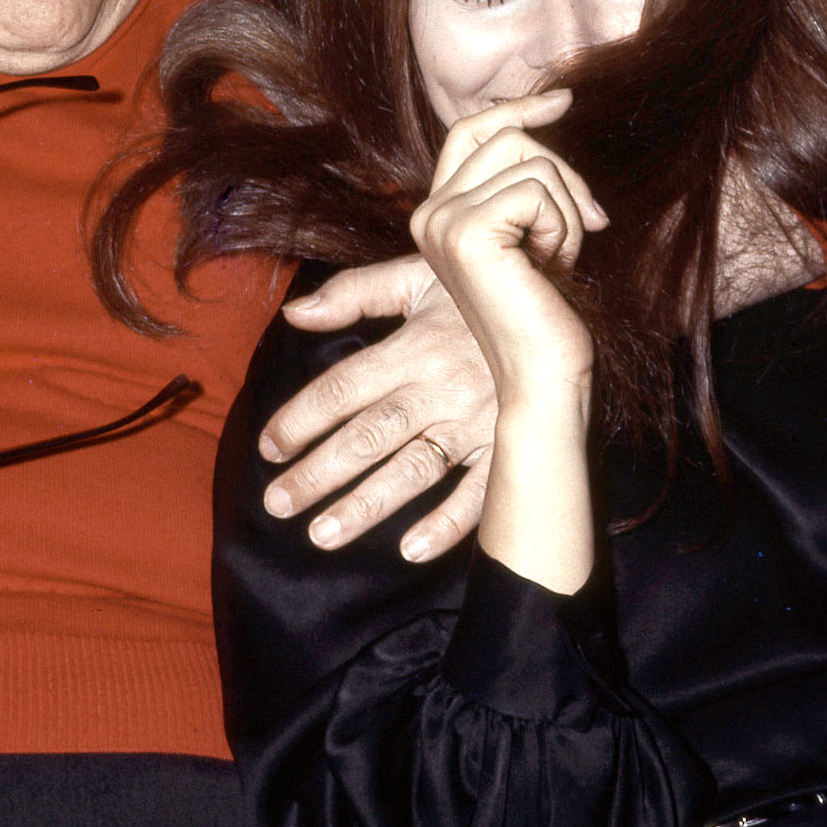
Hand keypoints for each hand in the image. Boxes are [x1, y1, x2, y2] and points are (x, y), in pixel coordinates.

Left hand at [260, 257, 498, 562]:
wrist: (558, 298)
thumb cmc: (482, 289)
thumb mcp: (419, 277)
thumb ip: (355, 293)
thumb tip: (295, 314)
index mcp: (416, 346)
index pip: (344, 388)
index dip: (301, 419)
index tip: (268, 448)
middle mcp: (442, 387)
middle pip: (369, 435)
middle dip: (319, 473)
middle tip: (277, 505)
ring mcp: (479, 420)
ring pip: (414, 469)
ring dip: (367, 505)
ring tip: (322, 534)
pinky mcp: (512, 444)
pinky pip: (480, 491)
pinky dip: (448, 523)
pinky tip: (411, 550)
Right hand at [408, 94, 604, 413]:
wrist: (544, 375)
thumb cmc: (548, 311)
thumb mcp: (534, 232)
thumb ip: (525, 182)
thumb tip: (553, 107)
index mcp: (437, 214)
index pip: (472, 131)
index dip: (518, 108)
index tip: (564, 100)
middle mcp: (428, 214)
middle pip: (509, 136)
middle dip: (563, 178)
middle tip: (578, 232)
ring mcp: (441, 222)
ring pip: (531, 161)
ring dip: (566, 208)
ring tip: (557, 258)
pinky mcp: (466, 232)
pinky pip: (537, 190)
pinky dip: (562, 226)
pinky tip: (551, 266)